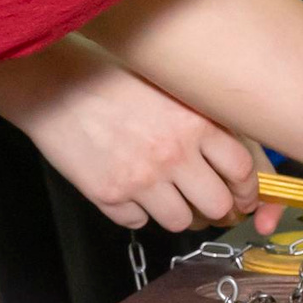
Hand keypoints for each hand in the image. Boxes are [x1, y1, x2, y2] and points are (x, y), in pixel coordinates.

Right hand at [0, 43, 262, 230]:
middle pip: (216, 206)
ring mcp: (141, 179)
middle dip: (215, 210)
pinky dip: (136, 212)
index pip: (242, 170)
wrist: (55, 85)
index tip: (243, 196)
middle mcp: (174, 154)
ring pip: (180, 222)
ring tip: (164, 196)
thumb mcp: (170, 89)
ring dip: (175, 212)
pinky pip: (138, 222)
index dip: (247, 190)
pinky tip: (128, 189)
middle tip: (207, 205)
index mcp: (196, 123)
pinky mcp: (110, 195)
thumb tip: (230, 163)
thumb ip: (202, 123)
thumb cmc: (112, 80)